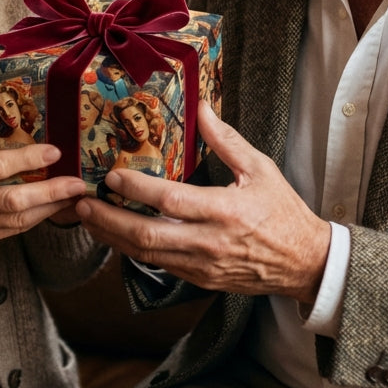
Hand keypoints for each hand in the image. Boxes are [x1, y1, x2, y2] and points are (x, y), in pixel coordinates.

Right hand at [0, 116, 85, 245]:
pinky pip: (13, 231)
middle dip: (50, 192)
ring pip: (18, 221)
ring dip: (50, 208)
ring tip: (73, 195)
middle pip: (14, 200)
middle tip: (76, 182)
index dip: (28, 159)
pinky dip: (35, 219)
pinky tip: (51, 207)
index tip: (54, 152)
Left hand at [75, 102, 331, 302]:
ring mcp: (202, 265)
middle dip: (110, 221)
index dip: (137, 189)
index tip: (112, 176)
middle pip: (147, 235)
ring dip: (113, 238)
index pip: (171, 201)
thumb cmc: (283, 212)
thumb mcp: (260, 169)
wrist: (304, 263)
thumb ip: (227, 140)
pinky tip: (116, 236)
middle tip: (82, 204)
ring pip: (147, 256)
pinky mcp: (199, 280)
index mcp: (225, 210)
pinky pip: (158, 266)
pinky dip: (133, 251)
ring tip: (88, 219)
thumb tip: (203, 108)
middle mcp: (209, 242)